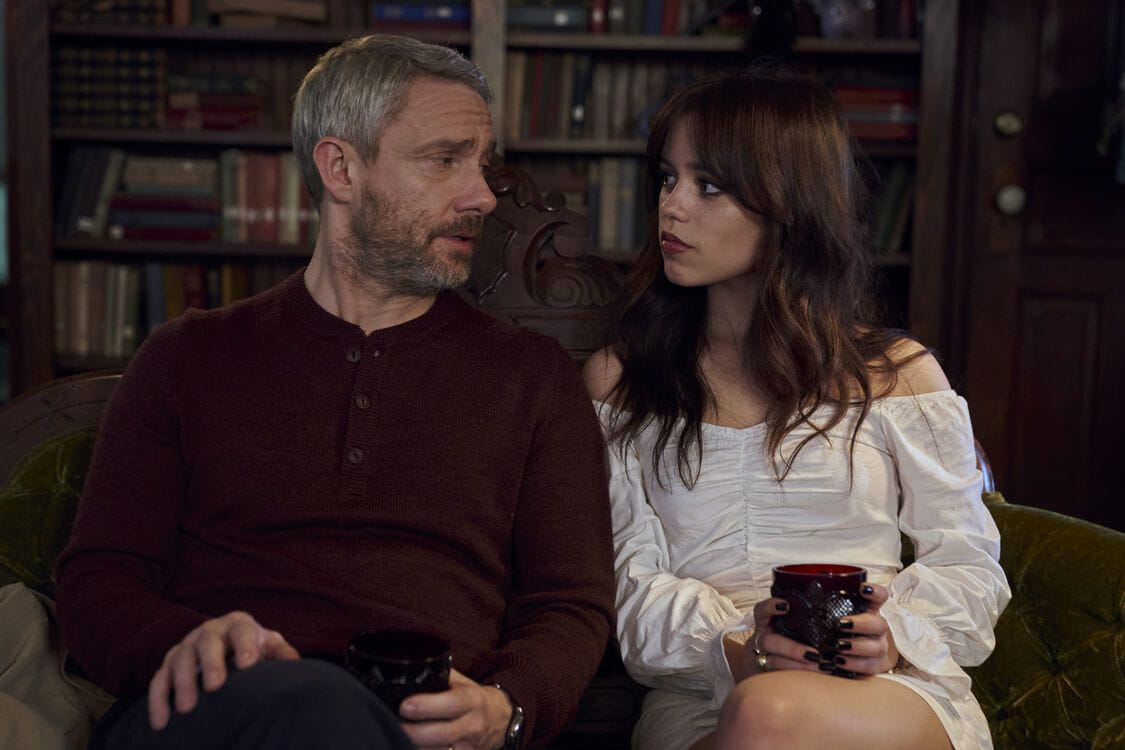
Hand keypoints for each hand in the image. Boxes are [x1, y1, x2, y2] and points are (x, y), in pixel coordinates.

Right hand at [147, 610, 299, 730]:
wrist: (227, 646)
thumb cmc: (253, 649)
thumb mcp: (270, 646)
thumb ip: (281, 653)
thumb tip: (294, 664)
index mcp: (237, 624)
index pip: (242, 630)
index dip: (245, 644)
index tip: (248, 665)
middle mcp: (209, 631)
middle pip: (207, 642)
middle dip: (211, 663)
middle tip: (215, 686)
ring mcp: (186, 646)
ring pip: (180, 660)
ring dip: (182, 684)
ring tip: (187, 709)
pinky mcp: (168, 664)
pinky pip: (159, 681)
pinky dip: (158, 701)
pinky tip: (161, 723)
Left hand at [398, 669, 511, 749]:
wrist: (500, 719)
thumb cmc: (474, 699)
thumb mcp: (462, 683)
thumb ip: (439, 676)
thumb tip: (410, 670)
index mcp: (471, 700)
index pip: (452, 704)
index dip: (427, 706)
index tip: (405, 706)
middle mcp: (472, 725)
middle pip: (442, 734)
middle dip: (414, 732)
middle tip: (395, 725)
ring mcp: (468, 747)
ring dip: (415, 747)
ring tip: (398, 738)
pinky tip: (409, 747)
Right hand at [736, 598, 823, 678]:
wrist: (768, 671)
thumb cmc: (789, 643)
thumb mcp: (790, 630)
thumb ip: (802, 623)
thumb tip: (835, 614)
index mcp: (765, 626)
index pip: (760, 612)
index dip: (769, 608)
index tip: (785, 606)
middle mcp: (760, 641)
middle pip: (767, 641)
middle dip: (792, 649)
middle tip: (815, 654)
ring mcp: (760, 659)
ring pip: (773, 662)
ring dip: (799, 667)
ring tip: (822, 668)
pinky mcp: (765, 676)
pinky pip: (778, 679)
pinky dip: (798, 679)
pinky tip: (817, 679)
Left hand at [832, 582, 900, 674]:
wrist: (860, 653)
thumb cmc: (839, 628)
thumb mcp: (833, 614)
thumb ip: (823, 607)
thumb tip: (794, 600)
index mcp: (869, 610)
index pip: (879, 597)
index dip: (875, 592)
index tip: (863, 589)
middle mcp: (877, 628)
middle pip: (878, 624)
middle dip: (860, 624)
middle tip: (840, 624)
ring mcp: (879, 646)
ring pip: (877, 647)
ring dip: (858, 647)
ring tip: (839, 647)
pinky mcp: (876, 665)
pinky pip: (870, 666)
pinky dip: (855, 664)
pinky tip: (839, 662)